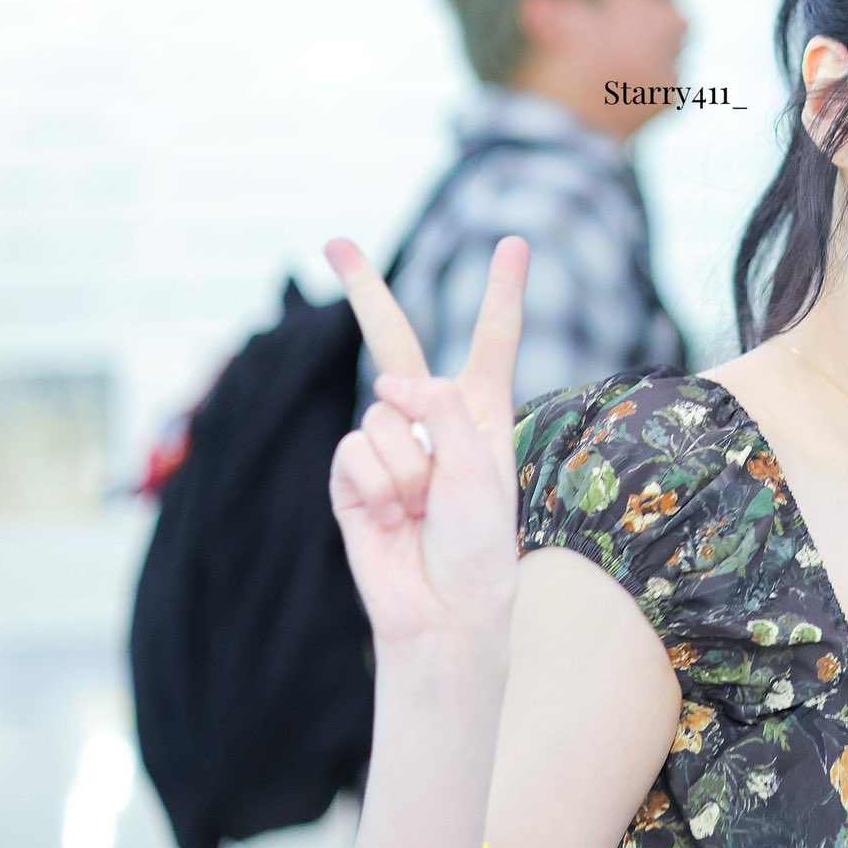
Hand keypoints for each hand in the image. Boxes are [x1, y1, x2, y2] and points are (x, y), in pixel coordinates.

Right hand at [325, 236, 529, 649]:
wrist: (444, 607)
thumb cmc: (478, 541)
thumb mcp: (480, 466)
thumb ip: (442, 409)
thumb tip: (386, 385)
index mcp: (480, 413)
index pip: (492, 341)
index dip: (503, 292)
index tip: (514, 242)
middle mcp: (432, 421)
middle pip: (394, 340)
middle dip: (364, 290)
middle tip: (334, 241)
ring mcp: (388, 446)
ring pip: (382, 416)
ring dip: (407, 467)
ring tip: (422, 508)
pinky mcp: (351, 476)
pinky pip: (354, 452)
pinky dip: (377, 485)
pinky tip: (390, 517)